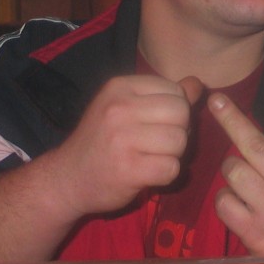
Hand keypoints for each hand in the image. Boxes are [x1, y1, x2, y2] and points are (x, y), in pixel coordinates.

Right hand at [48, 74, 201, 219]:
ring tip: (150, 158)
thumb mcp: (127, 108)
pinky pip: (172, 168)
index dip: (175, 110)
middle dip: (178, 131)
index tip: (155, 124)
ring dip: (173, 155)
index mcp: (120, 86)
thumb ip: (163, 96)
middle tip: (157, 144)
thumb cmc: (101, 140)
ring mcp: (122, 138)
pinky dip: (166, 175)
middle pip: (181, 113)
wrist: (66, 178)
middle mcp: (119, 107)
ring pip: (180, 141)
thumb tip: (197, 84)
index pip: (175, 90)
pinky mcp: (127, 169)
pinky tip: (147, 174)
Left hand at [209, 92, 263, 255]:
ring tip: (244, 185)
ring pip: (233, 171)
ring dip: (231, 173)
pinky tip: (238, 207)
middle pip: (253, 144)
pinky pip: (223, 201)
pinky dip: (225, 201)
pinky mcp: (252, 230)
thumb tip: (261, 134)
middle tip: (215, 100)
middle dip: (230, 118)